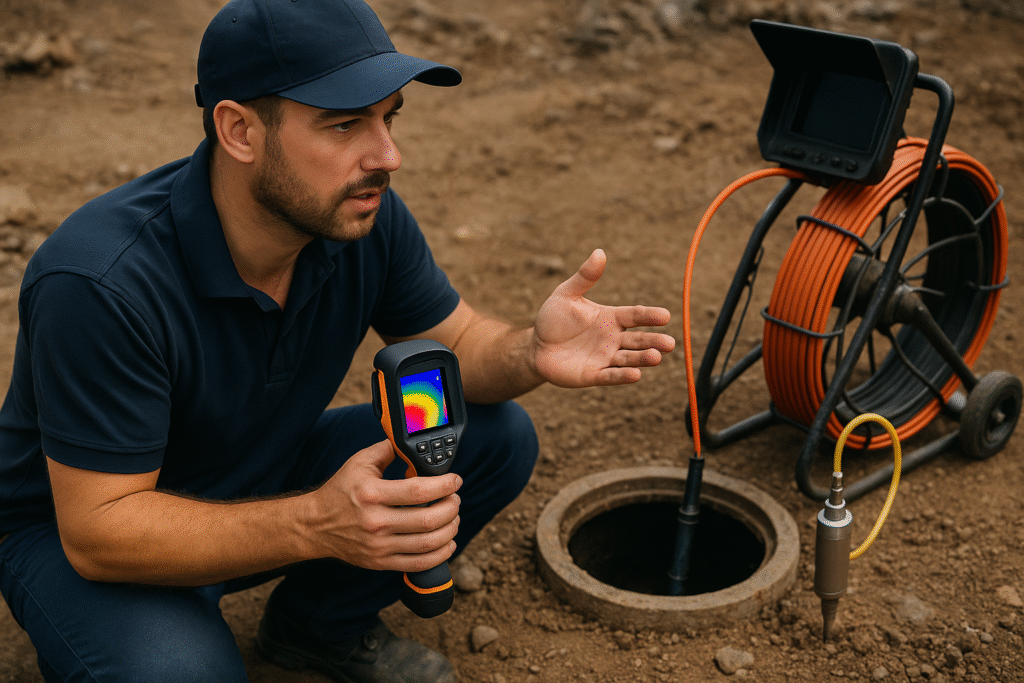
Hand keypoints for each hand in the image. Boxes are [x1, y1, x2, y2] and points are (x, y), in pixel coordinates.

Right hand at [311, 440, 461, 572]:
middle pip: (429, 519)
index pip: (419, 491)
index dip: (445, 485)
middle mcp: (376, 522)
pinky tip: (447, 542)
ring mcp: (379, 546)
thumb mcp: (359, 462)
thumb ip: (388, 450)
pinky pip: (418, 564)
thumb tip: (413, 444)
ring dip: (450, 530)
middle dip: (451, 508)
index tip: (455, 481)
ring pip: (428, 543)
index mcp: (372, 493)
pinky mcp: (380, 562)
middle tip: (455, 499)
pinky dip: (440, 554)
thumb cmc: (340, 491)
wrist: (315, 525)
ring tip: (454, 518)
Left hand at [532, 248, 674, 386]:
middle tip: (670, 344)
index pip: (635, 316)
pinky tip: (635, 375)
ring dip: (643, 359)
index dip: (650, 316)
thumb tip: (599, 252)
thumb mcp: (566, 294)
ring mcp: (604, 358)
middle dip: (654, 341)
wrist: (536, 346)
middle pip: (639, 340)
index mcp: (611, 318)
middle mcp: (612, 339)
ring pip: (629, 359)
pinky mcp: (593, 375)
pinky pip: (610, 376)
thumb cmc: (553, 319)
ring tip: (656, 357)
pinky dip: (623, 376)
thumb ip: (584, 277)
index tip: (665, 316)